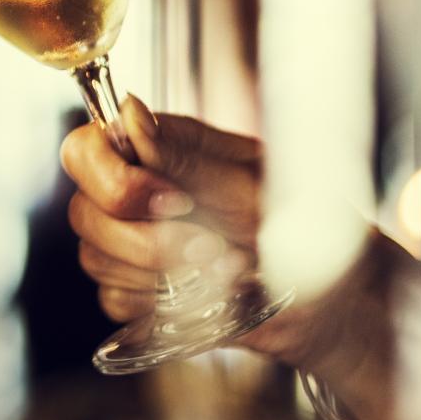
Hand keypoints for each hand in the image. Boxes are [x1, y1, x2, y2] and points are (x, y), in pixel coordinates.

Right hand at [60, 96, 420, 405]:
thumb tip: (129, 114)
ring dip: (166, 276)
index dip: (114, 180)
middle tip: (214, 247)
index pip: (86, 149)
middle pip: (85, 212)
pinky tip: (208, 298)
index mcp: (159, 149)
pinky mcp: (139, 293)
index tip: (173, 201)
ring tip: (229, 271)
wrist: (335, 298)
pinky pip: (116, 302)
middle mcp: (137, 193)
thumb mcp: (253, 184)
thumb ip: (186, 157)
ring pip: (97, 261)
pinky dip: (163, 306)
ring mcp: (132, 245)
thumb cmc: (307, 226)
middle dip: (148, 241)